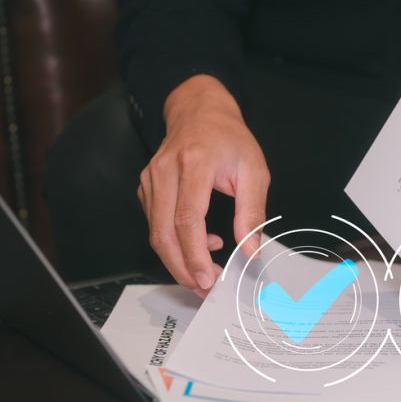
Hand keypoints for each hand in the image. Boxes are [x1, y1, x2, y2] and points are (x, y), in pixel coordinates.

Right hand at [138, 75, 269, 295]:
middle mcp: (165, 171)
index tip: (208, 277)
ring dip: (178, 260)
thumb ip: (252, 212)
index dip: (194, 253)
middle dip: (182, 267)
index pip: (187, 218)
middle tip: (204, 288)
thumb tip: (251, 249)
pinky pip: (155, 223)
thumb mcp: (254, 171)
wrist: (200, 112)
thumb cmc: (230, 140)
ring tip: (205, 273)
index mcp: (194, 164)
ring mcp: (150, 178)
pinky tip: (200, 244)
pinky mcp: (146, 186)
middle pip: (163, 232)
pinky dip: (174, 242)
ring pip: (155, 232)